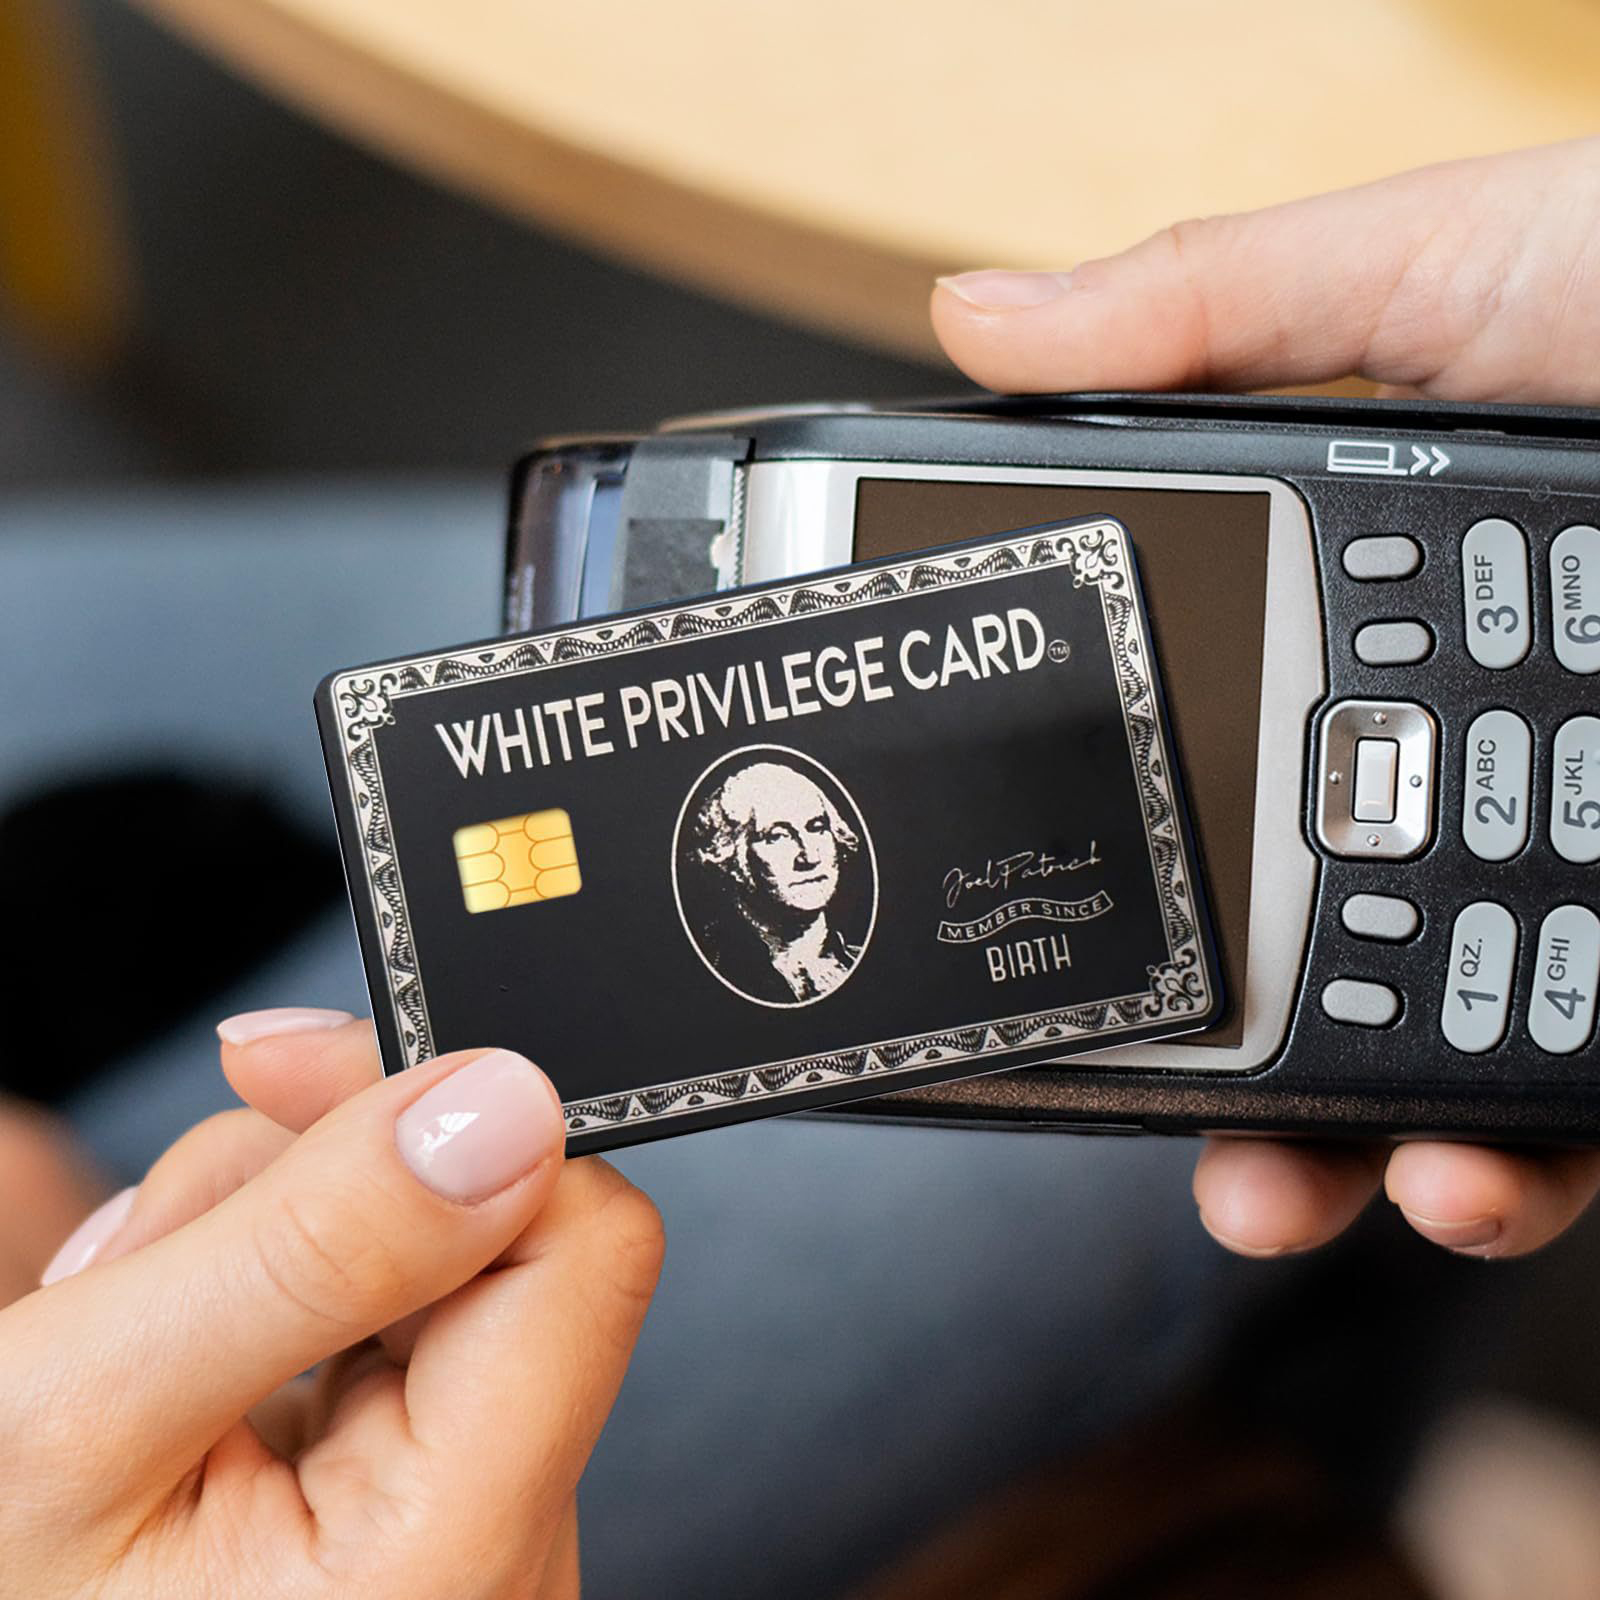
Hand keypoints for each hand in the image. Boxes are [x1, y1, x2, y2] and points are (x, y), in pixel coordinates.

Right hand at [3, 1009, 662, 1598]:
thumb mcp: (91, 1409)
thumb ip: (311, 1247)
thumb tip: (507, 1101)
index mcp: (457, 1550)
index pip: (583, 1244)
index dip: (454, 1118)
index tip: (293, 1069)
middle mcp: (512, 1546)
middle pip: (494, 1233)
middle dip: (311, 1191)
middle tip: (138, 1257)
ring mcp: (479, 1522)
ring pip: (436, 1258)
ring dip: (272, 1240)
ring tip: (126, 1324)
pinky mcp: (433, 1498)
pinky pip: (404, 1325)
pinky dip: (285, 1300)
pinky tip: (184, 1355)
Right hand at [931, 136, 1599, 1259]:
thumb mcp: (1423, 274)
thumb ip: (1205, 315)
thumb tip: (980, 319)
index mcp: (1366, 644)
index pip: (1211, 781)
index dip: (1134, 875)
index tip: (1058, 933)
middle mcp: (1462, 774)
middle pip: (1305, 952)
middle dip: (1222, 1070)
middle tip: (1154, 1113)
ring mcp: (1572, 870)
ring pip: (1430, 1055)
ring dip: (1348, 1155)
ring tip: (1282, 1185)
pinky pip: (1583, 1096)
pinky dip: (1516, 1163)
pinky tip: (1464, 1171)